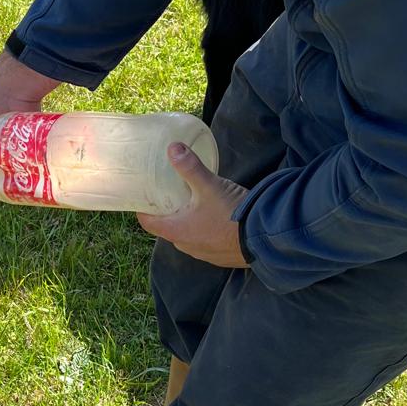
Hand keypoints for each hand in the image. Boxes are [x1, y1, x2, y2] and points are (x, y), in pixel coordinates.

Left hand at [137, 143, 248, 267]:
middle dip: (168, 213)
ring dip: (188, 222)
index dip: (142, 209)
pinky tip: (216, 218)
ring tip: (194, 203)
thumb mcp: (209, 186)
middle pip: (168, 228)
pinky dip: (206, 231)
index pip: (147, 223)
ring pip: (188, 236)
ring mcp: (203, 254)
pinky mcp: (220, 257)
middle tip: (170, 194)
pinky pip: (206, 243)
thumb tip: (173, 148)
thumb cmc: (231, 213)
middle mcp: (185, 246)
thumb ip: (190, 167)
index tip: (144, 197)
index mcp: (175, 231)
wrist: (264, 238)